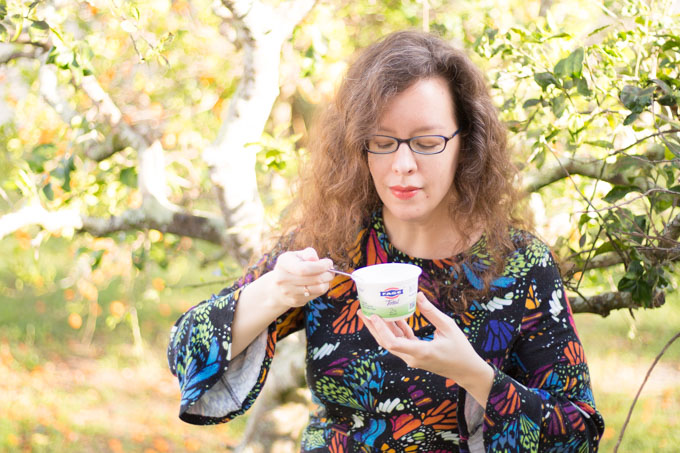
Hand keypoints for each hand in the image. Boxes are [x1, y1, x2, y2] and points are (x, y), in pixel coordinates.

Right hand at [268, 247, 333, 309]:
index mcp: (283, 264)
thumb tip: (315, 259)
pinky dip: (322, 288)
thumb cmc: (292, 266)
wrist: (277, 287)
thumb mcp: (297, 255)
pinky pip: (316, 295)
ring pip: (318, 288)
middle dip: (328, 274)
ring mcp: (288, 292)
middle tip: (331, 270)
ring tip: (327, 276)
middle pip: (314, 279)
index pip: (304, 269)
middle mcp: (283, 279)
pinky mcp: (295, 301)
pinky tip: (319, 283)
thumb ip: (308, 253)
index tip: (329, 263)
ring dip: (327, 282)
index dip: (320, 266)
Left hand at [359, 292, 493, 405]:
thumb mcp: (448, 327)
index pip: (392, 343)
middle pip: (386, 342)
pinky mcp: (415, 355)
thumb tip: (417, 295)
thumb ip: (431, 312)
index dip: (380, 329)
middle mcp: (412, 357)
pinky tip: (390, 318)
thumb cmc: (460, 349)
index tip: (373, 315)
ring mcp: (412, 358)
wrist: (466, 371)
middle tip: (362, 310)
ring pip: (391, 343)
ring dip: (380, 329)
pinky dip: (395, 330)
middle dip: (372, 327)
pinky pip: (400, 342)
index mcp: (420, 351)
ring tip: (369, 313)